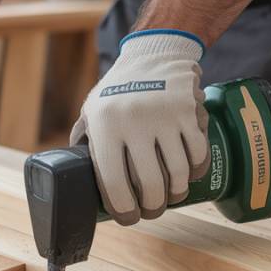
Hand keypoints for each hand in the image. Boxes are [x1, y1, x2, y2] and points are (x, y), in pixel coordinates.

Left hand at [70, 30, 208, 224]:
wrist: (154, 53)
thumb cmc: (119, 88)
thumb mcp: (92, 109)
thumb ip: (84, 140)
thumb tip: (72, 174)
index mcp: (104, 125)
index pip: (114, 182)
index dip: (123, 209)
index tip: (129, 217)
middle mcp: (133, 121)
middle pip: (150, 184)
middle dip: (152, 207)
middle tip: (152, 211)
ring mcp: (165, 116)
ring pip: (178, 174)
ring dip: (176, 193)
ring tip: (171, 197)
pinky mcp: (190, 112)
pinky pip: (198, 154)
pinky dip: (196, 172)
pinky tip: (189, 176)